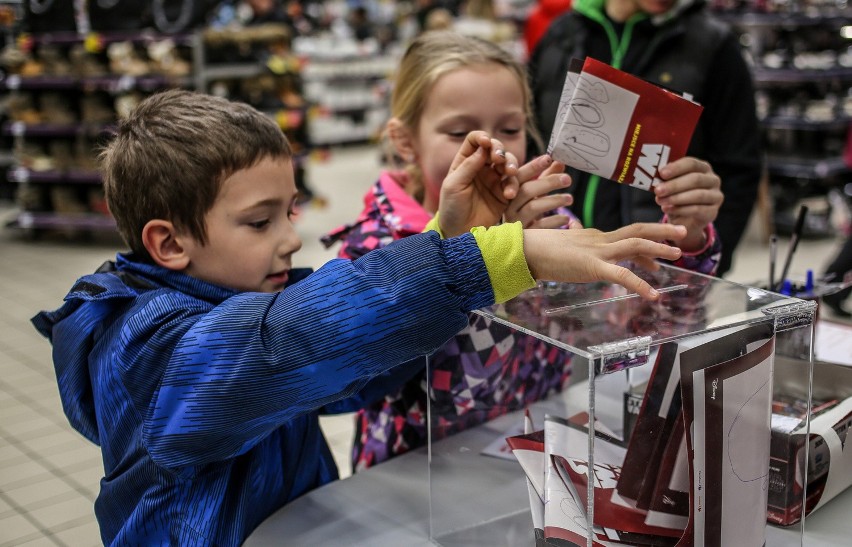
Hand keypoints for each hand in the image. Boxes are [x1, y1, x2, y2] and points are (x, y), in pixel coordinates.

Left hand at [438, 131, 519, 237]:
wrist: (460, 233)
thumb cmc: (451, 208)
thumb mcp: (454, 186)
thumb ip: (468, 166)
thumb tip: (483, 148)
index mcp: (465, 161)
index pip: (475, 141)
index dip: (482, 138)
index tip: (486, 142)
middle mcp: (481, 167)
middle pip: (495, 149)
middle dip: (500, 150)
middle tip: (499, 159)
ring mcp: (494, 180)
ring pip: (508, 163)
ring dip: (511, 165)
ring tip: (509, 173)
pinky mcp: (505, 194)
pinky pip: (514, 184)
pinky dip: (513, 186)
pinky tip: (509, 194)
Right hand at [504, 156, 574, 228]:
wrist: (519, 240)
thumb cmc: (528, 211)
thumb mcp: (536, 193)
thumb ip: (546, 177)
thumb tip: (560, 162)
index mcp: (510, 191)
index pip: (519, 176)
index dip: (533, 166)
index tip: (548, 158)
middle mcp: (509, 205)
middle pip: (526, 190)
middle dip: (548, 182)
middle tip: (567, 178)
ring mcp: (515, 221)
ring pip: (533, 207)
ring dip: (554, 200)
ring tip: (570, 199)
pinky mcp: (524, 235)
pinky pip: (540, 226)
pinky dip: (555, 220)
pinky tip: (566, 218)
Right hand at [523, 222, 687, 299]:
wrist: (524, 249)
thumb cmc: (536, 250)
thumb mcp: (560, 248)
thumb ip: (572, 250)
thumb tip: (573, 252)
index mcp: (593, 237)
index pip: (625, 236)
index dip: (646, 243)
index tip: (658, 254)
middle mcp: (599, 240)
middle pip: (637, 230)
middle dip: (662, 230)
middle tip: (683, 232)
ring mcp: (598, 251)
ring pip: (636, 243)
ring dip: (660, 247)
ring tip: (679, 253)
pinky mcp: (593, 266)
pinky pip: (622, 274)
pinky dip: (640, 284)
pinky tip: (653, 294)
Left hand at [654, 157, 722, 251]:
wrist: (684, 219)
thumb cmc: (676, 196)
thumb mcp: (671, 185)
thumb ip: (667, 179)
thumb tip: (655, 174)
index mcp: (703, 168)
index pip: (692, 163)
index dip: (676, 168)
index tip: (661, 173)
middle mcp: (713, 180)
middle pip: (695, 179)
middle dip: (674, 185)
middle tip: (658, 190)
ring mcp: (716, 196)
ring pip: (698, 195)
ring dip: (676, 198)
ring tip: (660, 201)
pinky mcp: (713, 212)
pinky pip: (697, 209)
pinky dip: (680, 209)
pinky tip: (666, 209)